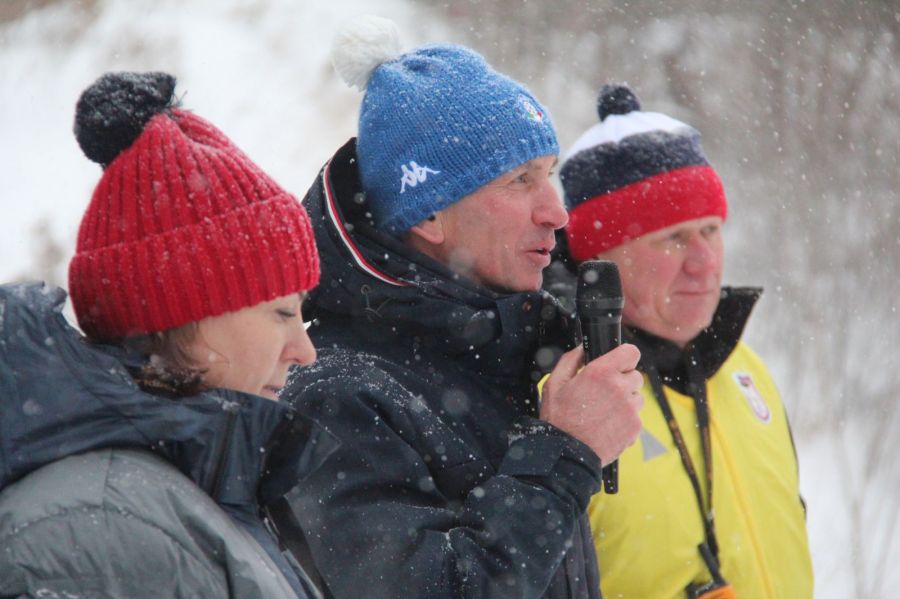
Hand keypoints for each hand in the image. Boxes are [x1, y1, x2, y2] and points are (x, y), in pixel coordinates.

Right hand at [540, 344, 643, 464]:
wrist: (568, 453)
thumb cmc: (559, 419)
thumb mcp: (555, 383)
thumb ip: (571, 360)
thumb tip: (582, 348)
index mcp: (600, 372)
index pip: (631, 352)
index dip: (625, 357)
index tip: (618, 364)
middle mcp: (619, 387)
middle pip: (635, 376)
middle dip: (622, 382)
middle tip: (604, 394)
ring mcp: (630, 408)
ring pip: (637, 397)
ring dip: (626, 401)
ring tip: (605, 412)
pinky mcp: (635, 426)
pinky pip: (637, 416)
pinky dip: (626, 420)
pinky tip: (608, 425)